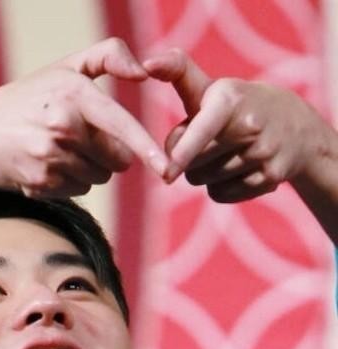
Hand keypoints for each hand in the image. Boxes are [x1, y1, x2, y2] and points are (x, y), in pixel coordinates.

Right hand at [0, 38, 169, 197]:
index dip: (147, 149)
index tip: (166, 168)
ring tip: (58, 151)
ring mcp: (51, 157)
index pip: (121, 125)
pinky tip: (46, 166)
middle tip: (80, 139)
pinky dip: (69, 182)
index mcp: (74, 94)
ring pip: (99, 178)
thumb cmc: (27, 99)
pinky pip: (79, 191)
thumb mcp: (64, 67)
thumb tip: (144, 71)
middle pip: (117, 159)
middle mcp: (63, 126)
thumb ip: (108, 56)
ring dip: (88, 169)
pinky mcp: (42, 182)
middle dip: (109, 154)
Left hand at [144, 48, 321, 201]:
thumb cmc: (235, 106)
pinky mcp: (270, 178)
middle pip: (193, 164)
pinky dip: (221, 187)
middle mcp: (250, 125)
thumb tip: (147, 63)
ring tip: (228, 153)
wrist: (293, 125)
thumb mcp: (210, 87)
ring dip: (206, 173)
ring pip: (206, 182)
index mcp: (229, 100)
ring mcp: (262, 153)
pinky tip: (238, 169)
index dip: (186, 150)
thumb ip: (177, 74)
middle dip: (189, 159)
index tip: (169, 172)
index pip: (203, 129)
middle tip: (209, 142)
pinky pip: (221, 195)